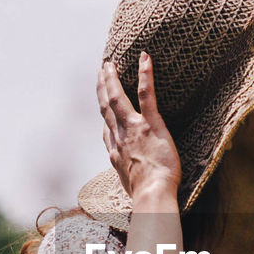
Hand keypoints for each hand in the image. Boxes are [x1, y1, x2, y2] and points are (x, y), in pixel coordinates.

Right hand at [97, 52, 181, 197]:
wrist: (152, 193)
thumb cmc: (146, 194)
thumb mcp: (131, 185)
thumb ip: (129, 174)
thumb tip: (131, 176)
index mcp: (115, 153)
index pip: (106, 128)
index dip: (103, 113)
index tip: (101, 102)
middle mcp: (119, 137)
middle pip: (106, 108)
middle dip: (102, 88)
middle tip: (101, 72)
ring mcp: (133, 128)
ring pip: (117, 98)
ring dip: (112, 79)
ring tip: (110, 64)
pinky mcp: (150, 124)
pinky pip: (146, 95)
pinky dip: (145, 75)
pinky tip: (145, 59)